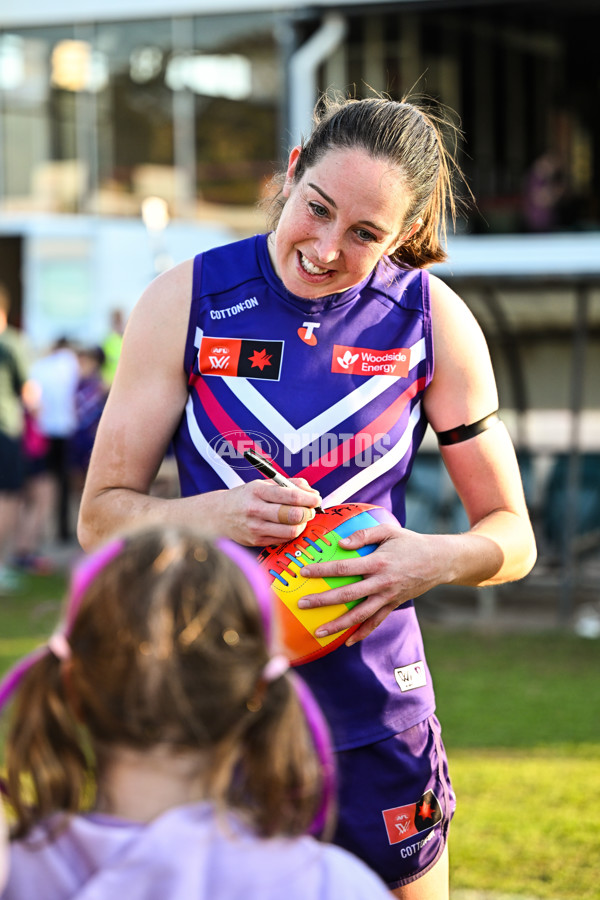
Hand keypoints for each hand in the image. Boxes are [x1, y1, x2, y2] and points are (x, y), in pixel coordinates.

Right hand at [218, 477, 322, 546]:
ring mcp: (255, 528)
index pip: (291, 496)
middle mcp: (255, 510)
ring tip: (299, 519)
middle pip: (293, 515)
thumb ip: (288, 484)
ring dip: (301, 525)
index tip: (316, 499)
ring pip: (290, 531)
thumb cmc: (245, 497)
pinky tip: (288, 526)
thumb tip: (311, 492)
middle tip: (309, 510)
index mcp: (258, 491)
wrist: (218, 515)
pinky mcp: (256, 542)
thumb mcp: (262, 484)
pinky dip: (291, 533)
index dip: (309, 499)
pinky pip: (283, 540)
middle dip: (307, 512)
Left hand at [297, 523, 444, 644]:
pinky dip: (362, 633)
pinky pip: (376, 622)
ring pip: (360, 615)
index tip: (304, 572)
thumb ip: (364, 534)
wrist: (439, 561)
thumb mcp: (389, 531)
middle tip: (302, 605)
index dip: (323, 570)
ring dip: (338, 624)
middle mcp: (382, 583)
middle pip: (347, 594)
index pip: (344, 568)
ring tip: (318, 631)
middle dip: (323, 601)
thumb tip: (341, 543)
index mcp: (378, 562)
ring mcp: (388, 597)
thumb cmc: (410, 542)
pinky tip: (347, 641)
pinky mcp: (393, 605)